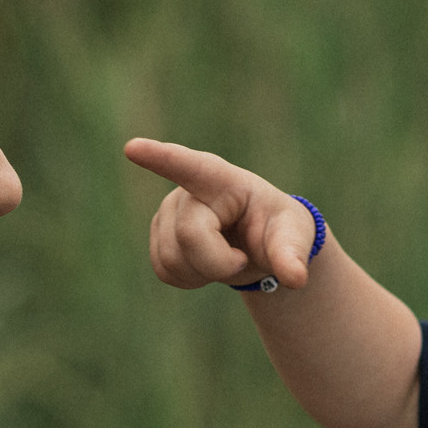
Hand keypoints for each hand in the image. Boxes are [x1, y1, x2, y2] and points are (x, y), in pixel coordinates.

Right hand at [124, 138, 316, 290]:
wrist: (258, 245)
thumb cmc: (278, 230)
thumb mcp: (293, 237)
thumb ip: (292, 255)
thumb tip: (296, 278)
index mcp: (223, 181)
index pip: (190, 167)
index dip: (161, 158)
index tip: (132, 148)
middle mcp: (188, 191)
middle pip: (189, 237)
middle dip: (219, 263)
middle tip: (242, 259)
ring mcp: (168, 213)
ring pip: (172, 260)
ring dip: (203, 273)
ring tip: (224, 257)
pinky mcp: (157, 235)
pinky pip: (164, 271)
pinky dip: (189, 279)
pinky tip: (205, 264)